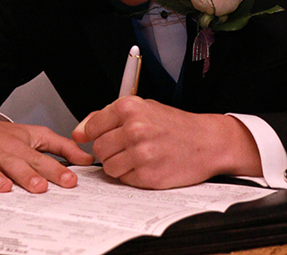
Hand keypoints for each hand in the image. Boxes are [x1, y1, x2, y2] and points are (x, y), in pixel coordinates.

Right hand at [0, 110, 94, 193]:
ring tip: (5, 187)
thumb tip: (86, 159)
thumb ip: (62, 147)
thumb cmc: (3, 135)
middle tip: (40, 187)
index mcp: (19, 147)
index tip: (70, 181)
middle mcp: (0, 151)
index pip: (40, 160)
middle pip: (14, 163)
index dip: (55, 171)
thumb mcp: (34, 135)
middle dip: (27, 175)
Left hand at [72, 96, 260, 188]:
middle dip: (108, 150)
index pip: (92, 127)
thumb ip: (108, 117)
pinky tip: (146, 165)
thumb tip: (80, 132)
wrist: (206, 142)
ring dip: (118, 165)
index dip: (93, 134)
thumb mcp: (143, 108)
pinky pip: (124, 179)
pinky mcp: (148, 176)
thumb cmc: (175, 125)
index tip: (99, 137)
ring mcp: (141, 154)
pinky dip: (131, 175)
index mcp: (130, 108)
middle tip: (124, 147)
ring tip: (136, 156)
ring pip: (108, 167)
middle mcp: (134, 129)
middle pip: (99, 148)